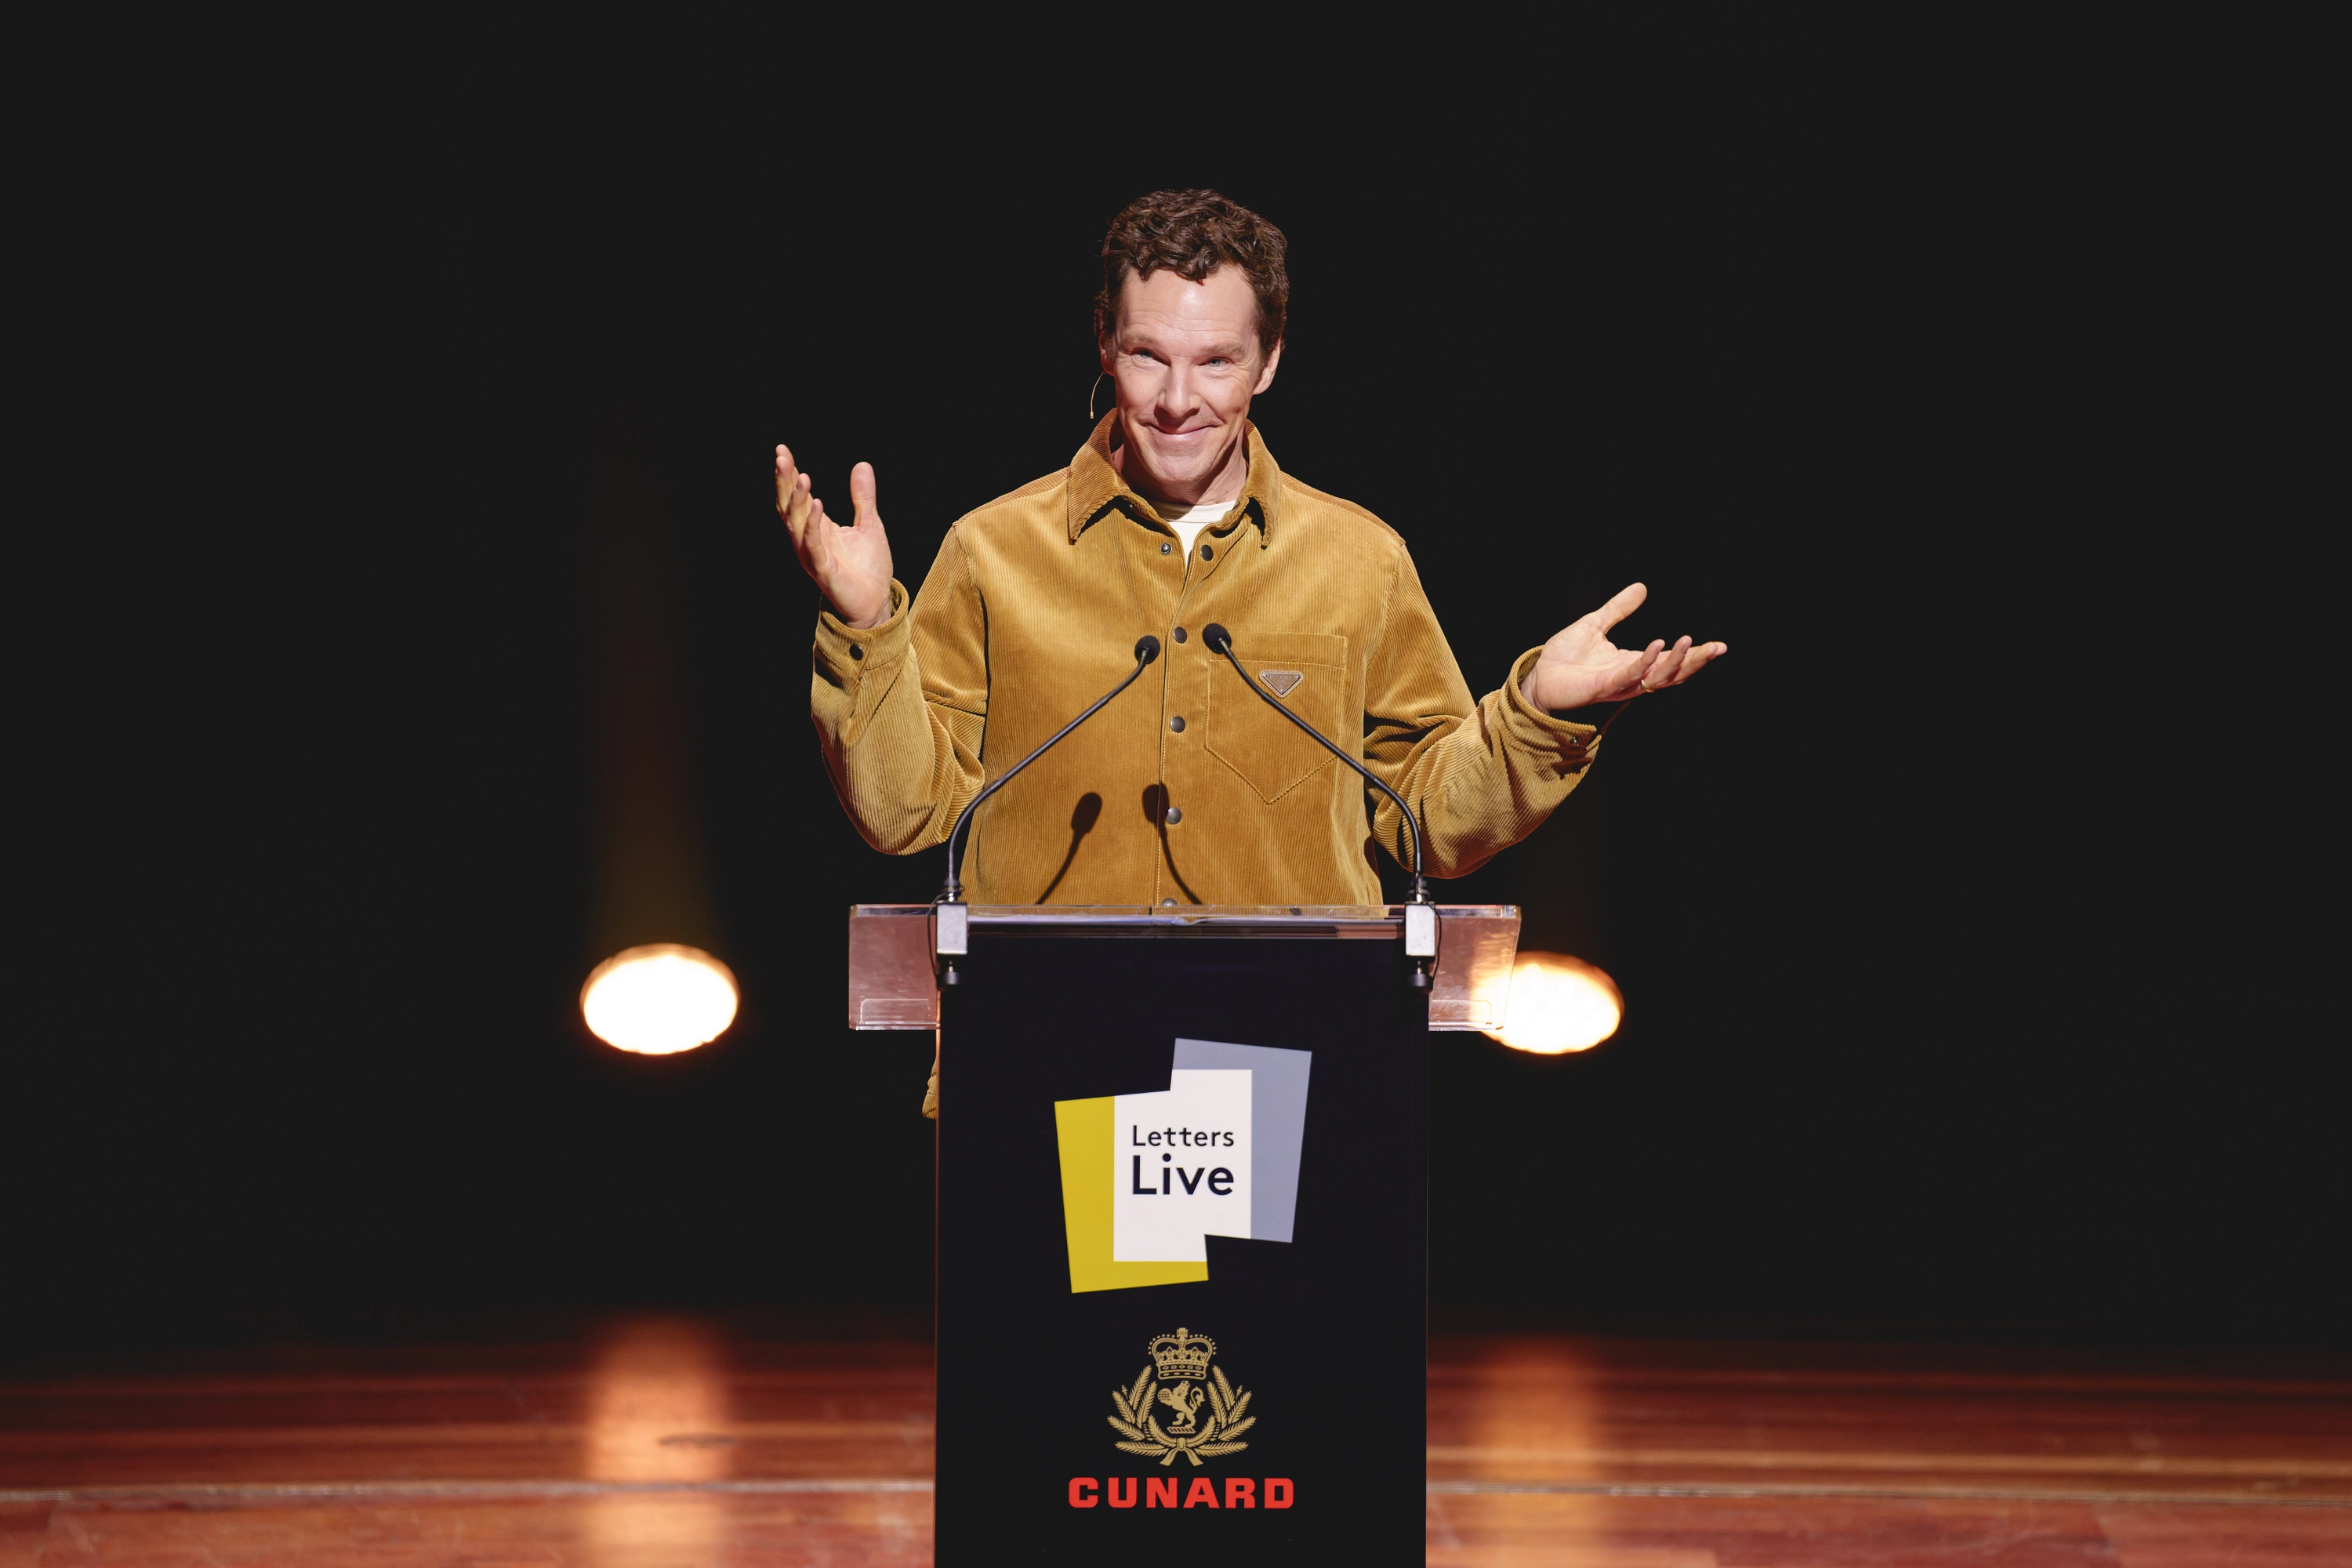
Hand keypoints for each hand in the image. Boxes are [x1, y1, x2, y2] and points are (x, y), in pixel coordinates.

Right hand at [775, 445, 893, 628]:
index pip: (796, 496)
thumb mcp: (869, 524)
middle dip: (785, 482)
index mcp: (817, 527)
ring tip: (801, 476)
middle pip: (789, 506)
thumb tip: (861, 465)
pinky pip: (814, 545)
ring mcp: (813, 554)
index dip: (789, 474)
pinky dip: (813, 525)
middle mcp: (808, 539)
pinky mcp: (823, 569)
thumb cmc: (868, 568)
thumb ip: (862, 497)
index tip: (782, 450)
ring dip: (797, 500)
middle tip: (781, 456)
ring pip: (796, 523)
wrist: (875, 602)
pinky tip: (816, 504)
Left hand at [1523, 583, 1725, 712]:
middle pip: (1673, 672)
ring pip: (1658, 678)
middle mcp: (1632, 675)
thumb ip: (1618, 609)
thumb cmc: (1564, 656)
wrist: (1539, 675)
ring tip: (1690, 642)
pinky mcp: (1605, 686)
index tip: (1719, 645)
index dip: (1694, 653)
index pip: (1671, 659)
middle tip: (1718, 648)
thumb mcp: (1595, 624)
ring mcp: (1620, 683)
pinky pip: (1631, 675)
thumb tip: (1642, 587)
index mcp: (1633, 661)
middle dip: (1696, 661)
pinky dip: (1646, 661)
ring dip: (1676, 662)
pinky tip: (1658, 645)